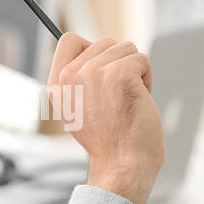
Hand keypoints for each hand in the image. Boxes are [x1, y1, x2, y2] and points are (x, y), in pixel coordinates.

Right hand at [46, 32, 164, 203]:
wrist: (122, 163)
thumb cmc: (108, 139)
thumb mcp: (77, 109)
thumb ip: (78, 79)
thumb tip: (94, 52)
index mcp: (57, 84)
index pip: (69, 40)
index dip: (91, 49)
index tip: (102, 70)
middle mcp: (71, 76)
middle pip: (103, 42)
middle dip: (118, 63)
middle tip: (118, 94)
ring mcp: (95, 72)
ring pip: (125, 48)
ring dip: (134, 70)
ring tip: (128, 98)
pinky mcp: (120, 74)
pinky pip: (141, 58)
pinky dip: (147, 77)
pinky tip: (140, 98)